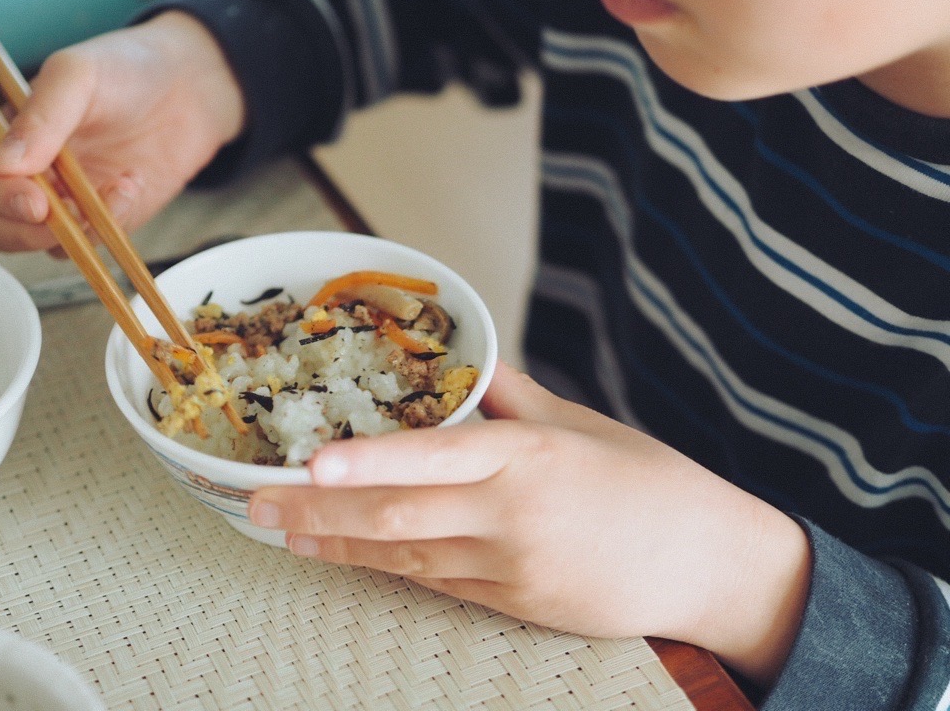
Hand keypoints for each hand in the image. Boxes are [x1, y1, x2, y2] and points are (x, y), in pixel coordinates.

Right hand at [0, 11, 244, 252]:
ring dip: (74, 230)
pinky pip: (94, 242)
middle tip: (53, 213)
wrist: (190, 88)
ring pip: (42, 243)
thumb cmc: (126, 69)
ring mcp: (66, 201)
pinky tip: (131, 183)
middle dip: (21, 230)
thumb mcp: (78, 77)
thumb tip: (4, 165)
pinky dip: (111, 223)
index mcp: (4, 138)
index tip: (30, 201)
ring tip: (117, 185)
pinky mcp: (106, 219)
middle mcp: (27, 175)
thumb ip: (42, 117)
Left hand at [248, 360, 810, 685]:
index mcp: (533, 457)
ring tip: (287, 532)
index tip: (311, 461)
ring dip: (340, 545)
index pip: (435, 457)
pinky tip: (353, 557)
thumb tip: (470, 364)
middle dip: (321, 511)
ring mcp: (512, 569)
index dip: (368, 461)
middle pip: (399, 516)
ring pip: (406, 557)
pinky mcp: (516, 606)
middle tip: (260, 503)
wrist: (709, 565)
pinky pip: (439, 584)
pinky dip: (388, 568)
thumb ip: (516, 398)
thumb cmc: (651, 483)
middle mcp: (514, 516)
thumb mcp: (584, 426)